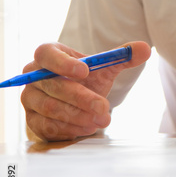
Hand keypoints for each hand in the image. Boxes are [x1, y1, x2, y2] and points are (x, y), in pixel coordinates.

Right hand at [21, 41, 150, 140]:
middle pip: (53, 86)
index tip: (85, 71)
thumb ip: (123, 56)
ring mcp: (30, 99)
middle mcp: (33, 76)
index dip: (63, 63)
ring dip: (79, 116)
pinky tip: (88, 127)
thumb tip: (145, 48)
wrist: (75, 101)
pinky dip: (70, 128)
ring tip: (101, 119)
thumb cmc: (86, 79)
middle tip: (104, 107)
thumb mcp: (105, 67)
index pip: (47, 54)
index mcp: (48, 55)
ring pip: (51, 108)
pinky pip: (48, 126)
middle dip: (81, 98)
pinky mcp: (32, 121)